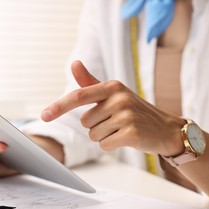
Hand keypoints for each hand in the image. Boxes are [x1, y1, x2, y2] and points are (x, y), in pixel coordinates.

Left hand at [41, 60, 185, 156]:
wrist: (165, 129)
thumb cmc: (134, 111)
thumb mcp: (113, 94)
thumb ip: (91, 82)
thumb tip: (74, 63)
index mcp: (112, 86)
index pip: (79, 96)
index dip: (59, 106)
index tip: (44, 115)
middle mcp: (119, 98)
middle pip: (86, 122)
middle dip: (96, 126)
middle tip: (115, 122)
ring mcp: (127, 116)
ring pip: (94, 135)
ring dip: (104, 136)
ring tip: (122, 129)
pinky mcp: (132, 134)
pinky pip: (104, 145)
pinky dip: (112, 145)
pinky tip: (126, 139)